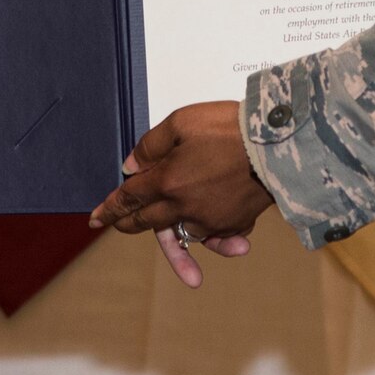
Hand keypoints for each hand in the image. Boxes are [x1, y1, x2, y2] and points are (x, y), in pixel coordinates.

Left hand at [89, 100, 274, 283]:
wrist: (279, 145)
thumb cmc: (230, 128)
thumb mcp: (182, 122)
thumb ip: (152, 145)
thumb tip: (132, 166)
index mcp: (166, 182)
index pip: (128, 199)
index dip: (109, 209)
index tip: (95, 219)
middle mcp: (184, 207)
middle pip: (147, 222)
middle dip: (128, 224)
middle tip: (116, 226)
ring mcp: (210, 219)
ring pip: (183, 235)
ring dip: (174, 243)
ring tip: (170, 253)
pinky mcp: (235, 223)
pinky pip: (216, 235)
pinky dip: (213, 239)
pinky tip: (215, 238)